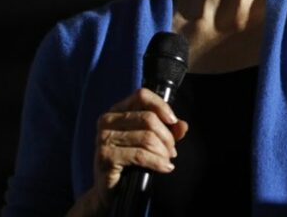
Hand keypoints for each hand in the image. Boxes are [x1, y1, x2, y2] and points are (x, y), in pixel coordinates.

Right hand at [68, 88, 188, 215]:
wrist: (111, 190)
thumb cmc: (131, 161)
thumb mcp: (151, 140)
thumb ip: (168, 130)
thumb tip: (182, 126)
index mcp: (117, 110)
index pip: (141, 95)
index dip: (161, 106)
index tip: (173, 121)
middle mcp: (107, 120)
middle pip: (148, 118)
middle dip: (167, 136)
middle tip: (172, 150)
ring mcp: (104, 138)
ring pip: (147, 137)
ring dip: (163, 151)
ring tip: (167, 159)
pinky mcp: (106, 156)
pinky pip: (141, 155)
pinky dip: (158, 162)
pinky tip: (165, 167)